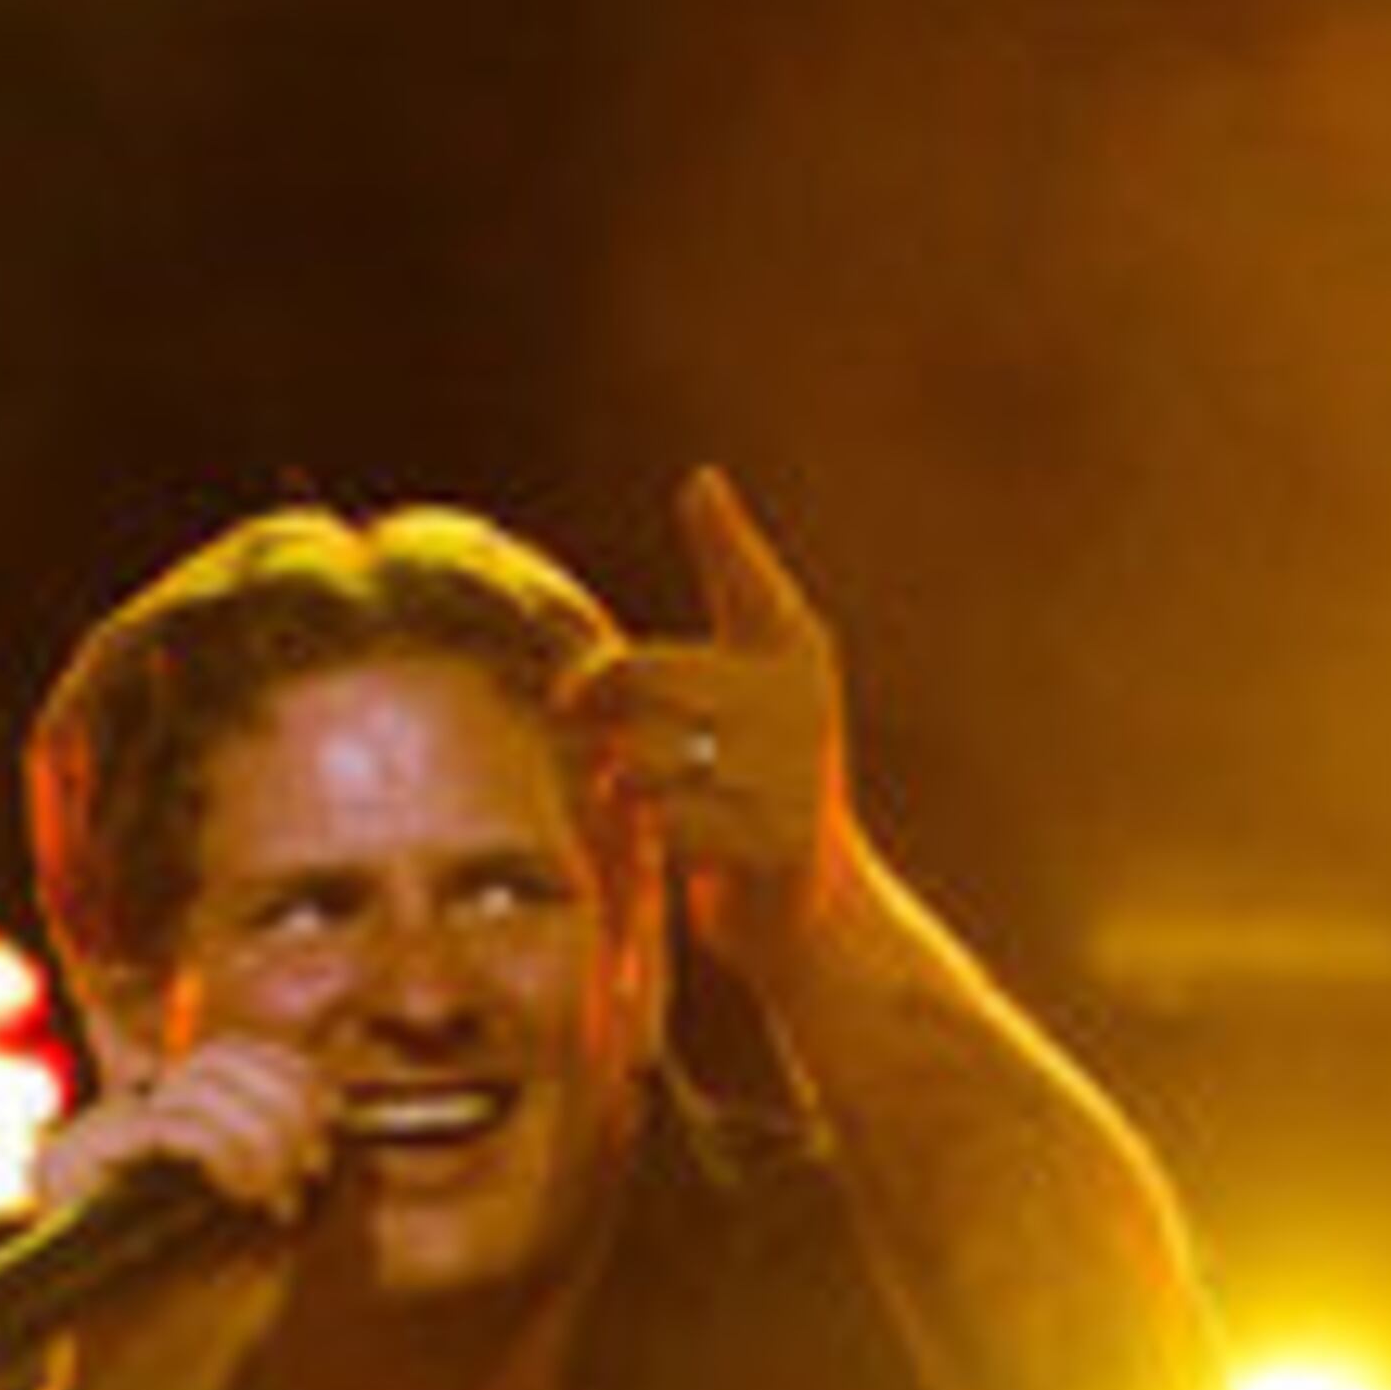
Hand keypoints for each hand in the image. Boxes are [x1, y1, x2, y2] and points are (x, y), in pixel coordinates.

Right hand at [34, 1032, 329, 1389]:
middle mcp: (120, 1124)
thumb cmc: (204, 1326)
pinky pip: (166, 1124)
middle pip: (215, 1059)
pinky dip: (224, 1148)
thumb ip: (303, 1170)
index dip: (289, 1074)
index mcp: (161, 1129)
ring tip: (284, 1195)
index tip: (334, 1117)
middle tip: (316, 1163)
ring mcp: (91, 1142)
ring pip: (196, 1086)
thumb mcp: (276, 1233)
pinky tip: (251, 1193)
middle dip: (284, 1104)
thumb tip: (348, 1112)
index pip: (227, 1057)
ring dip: (263, 1132)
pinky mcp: (75, 1167)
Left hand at [568, 464, 852, 955]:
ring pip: (648, 756)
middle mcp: (802, 702)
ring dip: (622, 782)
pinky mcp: (776, 841)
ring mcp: (793, 774)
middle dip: (600, 706)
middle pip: (649, 677)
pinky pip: (668, 821)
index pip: (744, 578)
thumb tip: (703, 480)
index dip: (717, 541)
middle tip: (580, 726)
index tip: (672, 534)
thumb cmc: (757, 780)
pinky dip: (649, 834)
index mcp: (795, 648)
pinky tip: (660, 840)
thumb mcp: (750, 675)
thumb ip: (729, 580)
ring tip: (636, 794)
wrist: (810, 908)